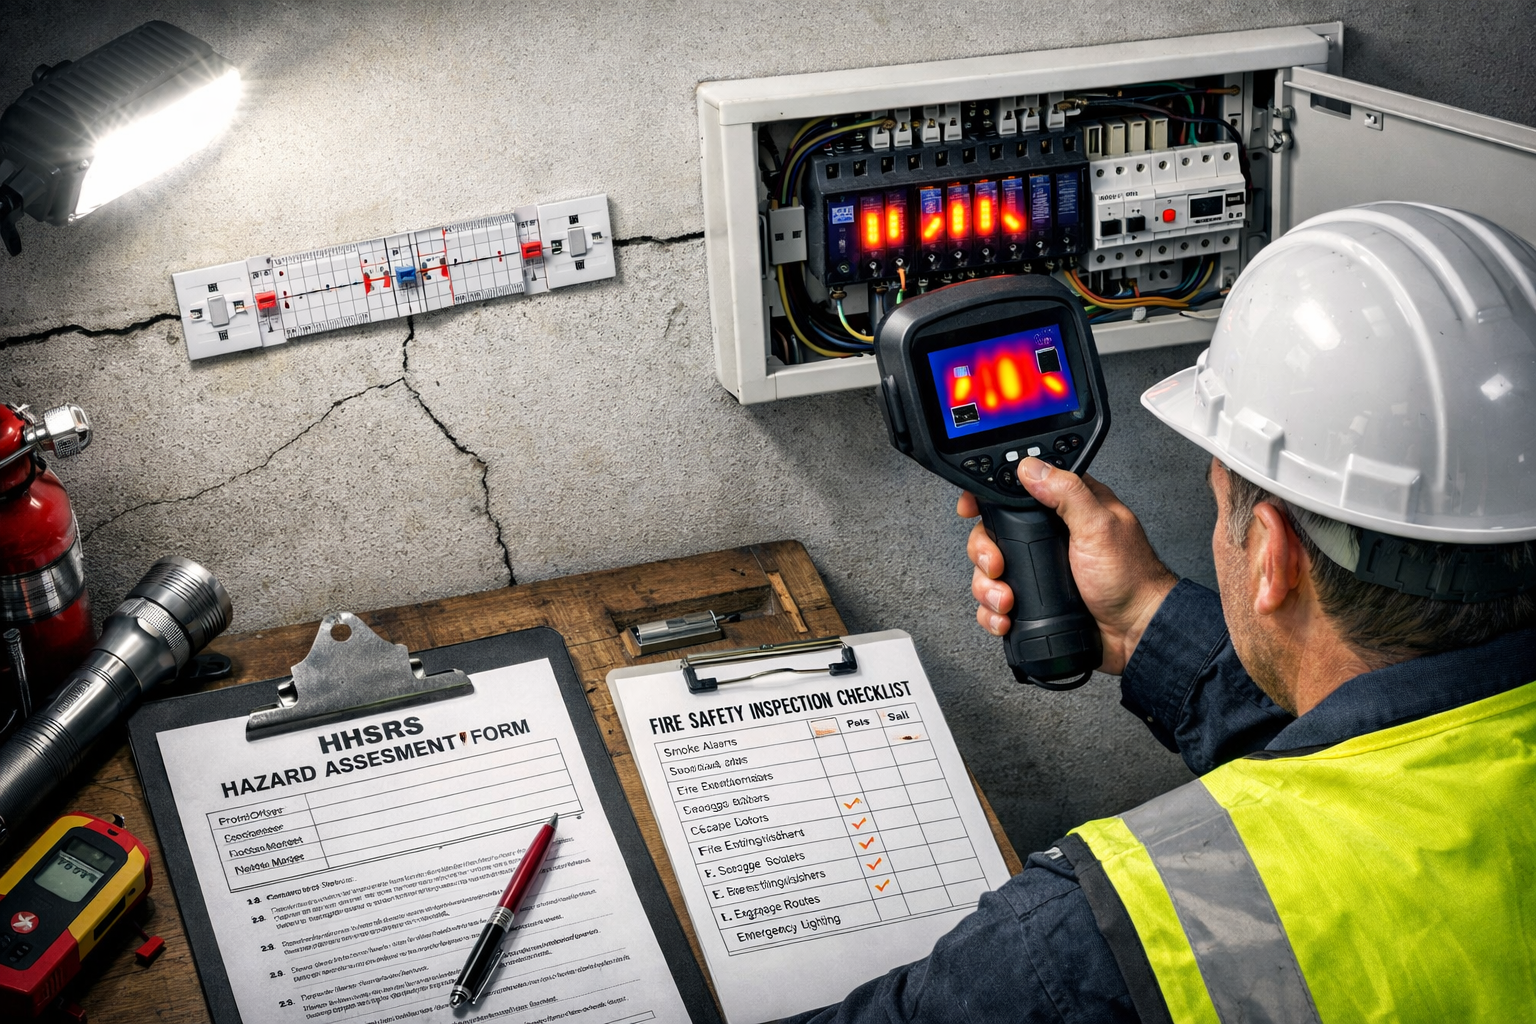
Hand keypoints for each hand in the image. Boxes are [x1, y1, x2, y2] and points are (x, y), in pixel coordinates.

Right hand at [960, 458, 1177, 674]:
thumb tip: (1031, 468)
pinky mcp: (1034, 600)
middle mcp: (1049, 536)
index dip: (988, 496)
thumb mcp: (1100, 527)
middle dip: (985, 552)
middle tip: (998, 566)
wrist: (1136, 633)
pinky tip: (1006, 617)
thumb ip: (1067, 493)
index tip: (972, 509)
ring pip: (990, 570)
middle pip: (993, 533)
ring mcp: (1039, 569)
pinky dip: (993, 612)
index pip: (1017, 490)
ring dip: (987, 587)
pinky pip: (996, 603)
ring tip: (1006, 600)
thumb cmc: (1131, 579)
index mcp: (1066, 508)